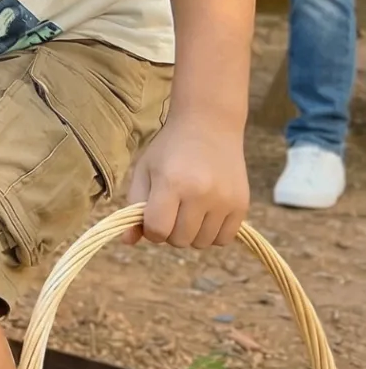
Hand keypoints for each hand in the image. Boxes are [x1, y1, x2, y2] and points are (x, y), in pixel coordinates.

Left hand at [125, 115, 248, 248]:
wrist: (210, 125)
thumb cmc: (170, 149)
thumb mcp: (145, 170)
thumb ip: (134, 206)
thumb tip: (127, 241)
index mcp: (171, 183)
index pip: (157, 230)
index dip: (151, 228)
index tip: (153, 214)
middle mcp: (200, 193)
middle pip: (179, 240)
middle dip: (170, 230)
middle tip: (172, 208)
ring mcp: (224, 200)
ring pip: (201, 243)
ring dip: (191, 233)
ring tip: (189, 208)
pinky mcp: (242, 205)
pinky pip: (223, 240)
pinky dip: (212, 233)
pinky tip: (207, 213)